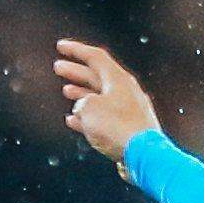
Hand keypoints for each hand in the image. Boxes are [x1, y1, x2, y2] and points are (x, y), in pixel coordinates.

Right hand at [53, 39, 161, 161]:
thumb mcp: (89, 109)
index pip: (95, 56)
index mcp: (118, 79)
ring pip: (100, 97)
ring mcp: (129, 110)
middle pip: (97, 77)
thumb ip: (82, 103)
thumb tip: (82, 109)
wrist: (145, 156)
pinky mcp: (129, 129)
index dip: (75, 50)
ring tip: (66, 91)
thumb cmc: (117, 127)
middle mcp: (126, 91)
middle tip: (58, 68)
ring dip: (82, 94)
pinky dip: (89, 118)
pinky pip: (105, 118)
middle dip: (76, 72)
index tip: (60, 47)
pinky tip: (74, 121)